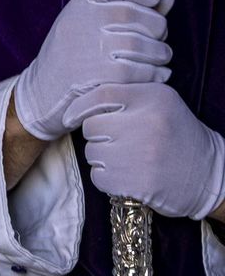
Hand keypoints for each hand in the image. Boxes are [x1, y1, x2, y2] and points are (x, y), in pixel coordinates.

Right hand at [13, 0, 173, 139]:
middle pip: (131, 13)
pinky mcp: (90, 77)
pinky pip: (135, 71)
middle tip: (159, 38)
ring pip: (138, 44)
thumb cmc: (74, 56)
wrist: (41, 94)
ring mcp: (83, 49)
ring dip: (160, 53)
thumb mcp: (91, 25)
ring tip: (161, 58)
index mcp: (76, 6)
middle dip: (157, 26)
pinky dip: (154, 73)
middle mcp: (77, 23)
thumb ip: (132, 7)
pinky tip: (157, 75)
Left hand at [66, 82, 224, 219]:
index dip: (79, 106)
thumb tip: (81, 93)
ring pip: (92, 153)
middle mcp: (148, 123)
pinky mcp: (135, 182)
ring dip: (102, 158)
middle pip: (92, 126)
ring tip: (129, 158)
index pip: (101, 93)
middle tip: (119, 141)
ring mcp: (142, 155)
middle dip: (98, 136)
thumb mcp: (160, 103)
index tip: (70, 116)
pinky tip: (129, 175)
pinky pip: (98, 176)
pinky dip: (107, 178)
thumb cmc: (175, 136)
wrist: (206, 176)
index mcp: (154, 98)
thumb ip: (127, 94)